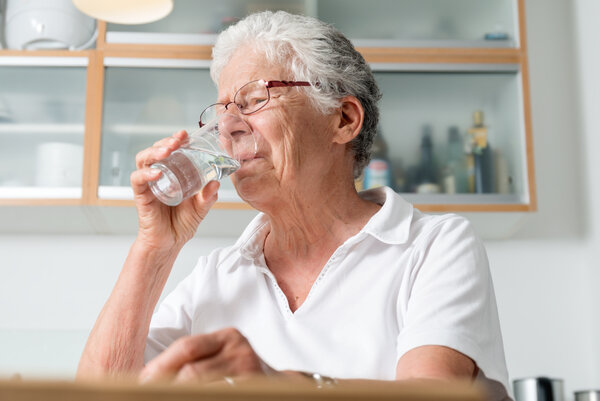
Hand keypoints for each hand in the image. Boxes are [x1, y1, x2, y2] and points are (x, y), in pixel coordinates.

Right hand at [131, 130, 219, 249]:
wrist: (170, 244)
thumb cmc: (181, 224)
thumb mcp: (200, 208)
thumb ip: (208, 196)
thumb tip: (215, 183)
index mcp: (172, 174)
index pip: (171, 151)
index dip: (176, 140)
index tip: (186, 134)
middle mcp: (158, 176)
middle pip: (155, 150)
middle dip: (165, 141)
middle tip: (178, 140)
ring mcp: (149, 185)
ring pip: (143, 160)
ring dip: (154, 151)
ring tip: (168, 150)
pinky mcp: (142, 196)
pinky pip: (138, 180)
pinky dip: (146, 173)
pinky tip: (157, 172)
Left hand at [139, 328, 276, 382]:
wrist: (281, 387)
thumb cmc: (242, 375)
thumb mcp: (222, 359)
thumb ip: (196, 361)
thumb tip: (153, 374)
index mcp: (226, 337)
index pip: (186, 346)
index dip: (161, 364)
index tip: (141, 379)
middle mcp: (237, 346)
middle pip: (190, 362)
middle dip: (163, 377)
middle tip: (145, 389)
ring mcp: (247, 365)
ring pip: (198, 379)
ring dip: (175, 388)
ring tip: (161, 393)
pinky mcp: (251, 383)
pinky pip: (216, 390)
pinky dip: (197, 394)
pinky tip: (188, 396)